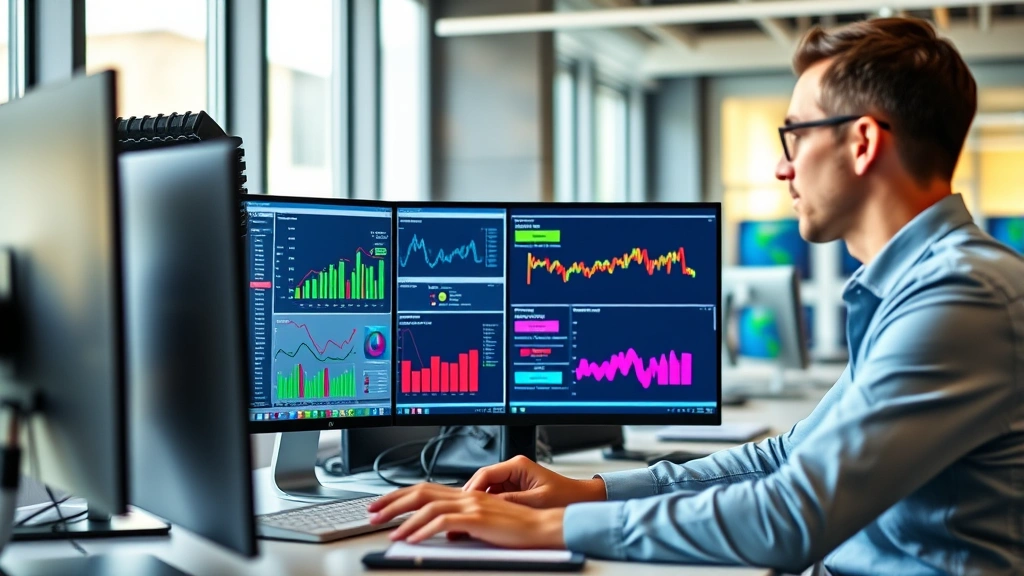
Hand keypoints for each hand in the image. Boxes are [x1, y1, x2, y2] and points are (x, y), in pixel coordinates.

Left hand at [367, 482, 565, 547]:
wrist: (542, 527)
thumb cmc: (518, 527)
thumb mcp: (483, 523)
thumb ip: (462, 522)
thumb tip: (443, 531)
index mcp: (465, 494)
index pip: (425, 489)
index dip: (400, 495)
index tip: (381, 506)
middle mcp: (466, 495)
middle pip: (420, 492)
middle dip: (392, 503)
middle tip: (372, 514)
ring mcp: (471, 505)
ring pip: (428, 506)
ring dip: (404, 519)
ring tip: (390, 532)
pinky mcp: (478, 519)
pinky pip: (444, 522)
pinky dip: (424, 530)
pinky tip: (413, 539)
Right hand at [462, 455, 605, 508]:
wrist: (580, 499)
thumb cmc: (565, 496)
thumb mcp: (536, 500)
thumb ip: (511, 501)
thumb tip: (488, 505)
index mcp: (518, 465)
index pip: (486, 473)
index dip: (472, 487)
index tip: (465, 501)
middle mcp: (514, 469)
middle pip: (483, 480)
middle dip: (472, 496)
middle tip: (463, 511)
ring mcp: (513, 479)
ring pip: (487, 489)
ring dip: (480, 501)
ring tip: (471, 515)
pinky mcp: (514, 489)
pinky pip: (495, 496)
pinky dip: (489, 505)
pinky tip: (484, 516)